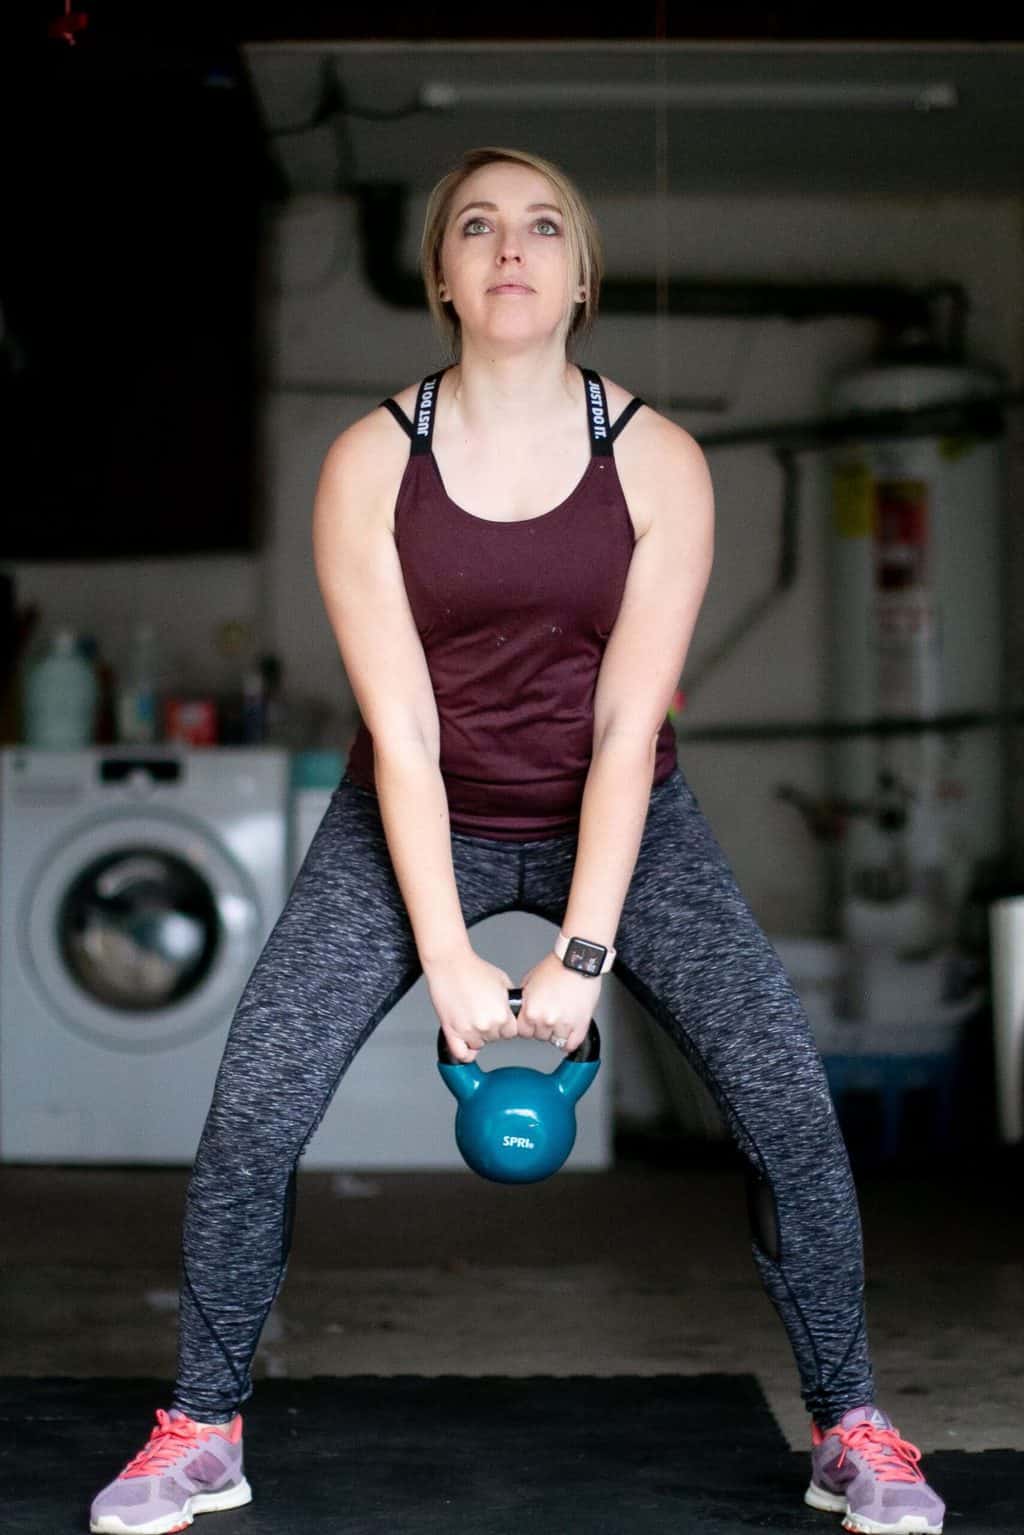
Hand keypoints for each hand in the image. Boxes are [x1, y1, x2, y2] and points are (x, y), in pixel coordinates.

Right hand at [424, 949, 518, 1063]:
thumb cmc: (474, 969)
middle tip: (482, 1011)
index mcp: (502, 1015)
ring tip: (471, 1018)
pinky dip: (464, 1052)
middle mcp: (486, 1025)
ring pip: (479, 1045)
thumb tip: (514, 1012)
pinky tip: (465, 1041)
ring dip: (477, 1035)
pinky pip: (461, 1054)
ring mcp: (468, 1030)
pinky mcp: (451, 1031)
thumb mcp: (503, 982)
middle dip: (491, 1027)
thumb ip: (510, 1002)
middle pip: (495, 1038)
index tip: (499, 1016)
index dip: (506, 1023)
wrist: (450, 964)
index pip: (511, 1032)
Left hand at [517, 949, 599, 1053]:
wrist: (577, 961)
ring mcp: (564, 1024)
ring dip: (558, 1032)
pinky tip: (569, 1029)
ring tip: (561, 1016)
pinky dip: (570, 1040)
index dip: (528, 1025)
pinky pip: (571, 1044)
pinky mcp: (581, 1025)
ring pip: (556, 1041)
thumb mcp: (529, 981)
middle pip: (539, 1036)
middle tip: (550, 1012)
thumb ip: (525, 1001)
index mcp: (531, 1011)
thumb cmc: (556, 967)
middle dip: (543, 1027)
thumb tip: (521, 1011)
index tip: (533, 1021)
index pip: (523, 1032)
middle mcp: (546, 1020)